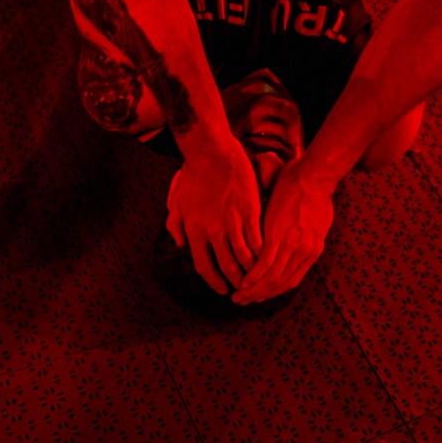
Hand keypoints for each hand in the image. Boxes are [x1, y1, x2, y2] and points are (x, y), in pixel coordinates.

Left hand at [165, 144, 262, 295]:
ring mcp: (232, 221)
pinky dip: (261, 252)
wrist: (211, 153)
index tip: (222, 289)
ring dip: (251, 271)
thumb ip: (175, 226)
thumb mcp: (176, 202)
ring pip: (244, 256)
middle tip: (242, 289)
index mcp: (194, 230)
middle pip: (226, 266)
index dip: (213, 281)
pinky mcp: (249, 211)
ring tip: (256, 277)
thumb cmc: (192, 175)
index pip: (203, 266)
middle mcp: (212, 231)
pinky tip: (266, 258)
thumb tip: (180, 245)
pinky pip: (257, 239)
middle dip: (235, 282)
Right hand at [233, 169, 333, 304]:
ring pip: (272, 278)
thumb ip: (306, 237)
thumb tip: (299, 244)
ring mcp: (292, 246)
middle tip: (244, 301)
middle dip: (261, 295)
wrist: (313, 176)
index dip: (274, 291)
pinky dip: (254, 275)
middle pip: (280, 284)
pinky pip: (265, 262)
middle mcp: (304, 253)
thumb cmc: (315, 192)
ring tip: (238, 296)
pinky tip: (243, 281)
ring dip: (254, 290)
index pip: (291, 280)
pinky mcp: (278, 235)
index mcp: (313, 251)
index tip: (260, 295)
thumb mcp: (316, 221)